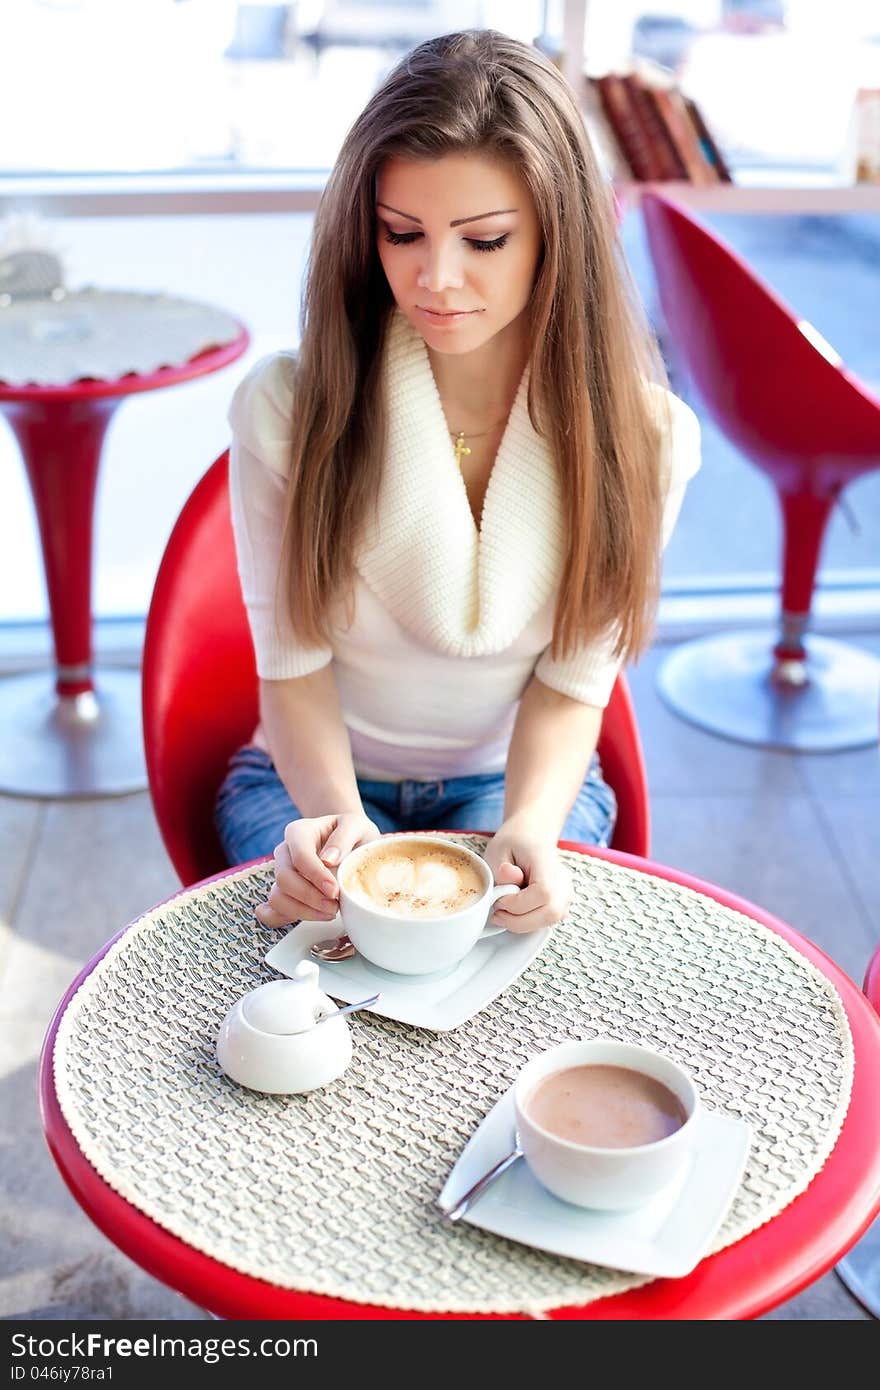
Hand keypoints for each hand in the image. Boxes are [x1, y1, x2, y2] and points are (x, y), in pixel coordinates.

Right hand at [255, 812, 380, 928]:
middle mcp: (285, 852)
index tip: (334, 890)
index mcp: (299, 833)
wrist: (351, 842)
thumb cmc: (352, 834)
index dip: (315, 876)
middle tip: (335, 906)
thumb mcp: (356, 826)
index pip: (300, 857)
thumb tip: (328, 859)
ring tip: (329, 912)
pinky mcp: (283, 892)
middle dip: (310, 897)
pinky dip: (284, 919)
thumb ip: (343, 837)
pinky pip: (273, 910)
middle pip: (284, 879)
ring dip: (303, 911)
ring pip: (278, 897)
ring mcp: (281, 873)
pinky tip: (304, 918)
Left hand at [482, 817, 571, 933]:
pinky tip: (517, 913)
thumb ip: (501, 869)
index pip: (542, 892)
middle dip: (519, 921)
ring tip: (505, 913)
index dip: (518, 904)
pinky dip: (531, 923)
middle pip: (551, 912)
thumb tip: (510, 878)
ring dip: (524, 924)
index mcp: (547, 862)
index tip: (498, 899)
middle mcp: (563, 879)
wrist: (530, 837)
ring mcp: (566, 892)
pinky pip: (549, 921)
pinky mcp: (562, 903)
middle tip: (498, 913)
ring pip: (551, 920)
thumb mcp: (498, 850)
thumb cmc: (513, 844)